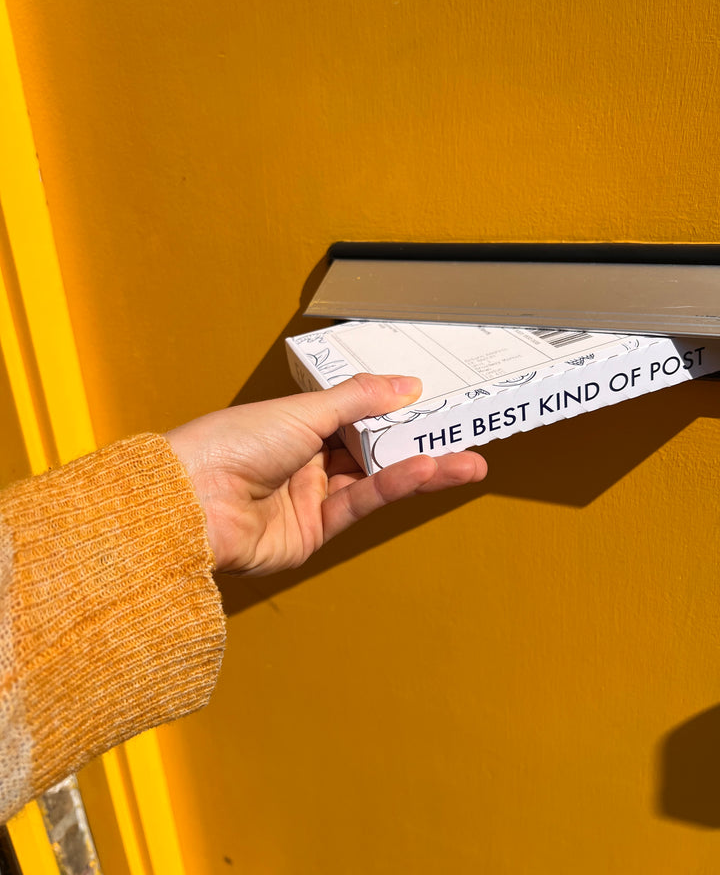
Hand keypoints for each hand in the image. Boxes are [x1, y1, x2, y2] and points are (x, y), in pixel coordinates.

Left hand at [167, 374, 486, 574]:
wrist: (192, 500)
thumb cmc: (232, 443)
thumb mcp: (305, 409)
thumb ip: (360, 399)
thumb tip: (406, 384)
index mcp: (295, 425)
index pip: (356, 416)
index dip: (395, 412)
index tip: (434, 404)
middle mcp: (304, 462)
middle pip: (372, 450)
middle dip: (419, 444)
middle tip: (465, 435)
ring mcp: (309, 499)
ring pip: (375, 479)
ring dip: (421, 470)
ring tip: (467, 460)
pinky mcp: (313, 533)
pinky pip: (361, 504)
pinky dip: (394, 486)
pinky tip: (426, 471)